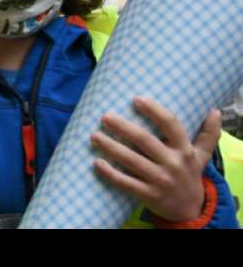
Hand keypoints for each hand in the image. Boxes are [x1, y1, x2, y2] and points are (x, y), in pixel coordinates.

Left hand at [91, 97, 221, 221]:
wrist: (192, 211)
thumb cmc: (190, 175)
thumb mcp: (202, 156)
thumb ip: (208, 134)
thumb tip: (215, 110)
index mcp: (184, 150)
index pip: (171, 125)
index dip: (154, 111)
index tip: (136, 98)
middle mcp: (173, 163)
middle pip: (144, 140)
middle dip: (123, 127)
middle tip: (104, 116)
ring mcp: (160, 180)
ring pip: (131, 160)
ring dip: (111, 147)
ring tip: (94, 135)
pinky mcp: (148, 195)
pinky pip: (126, 183)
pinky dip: (110, 174)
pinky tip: (96, 163)